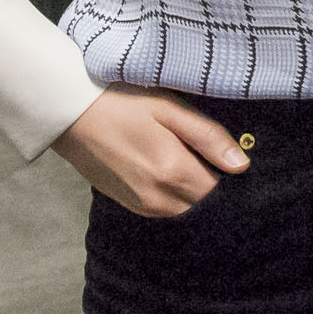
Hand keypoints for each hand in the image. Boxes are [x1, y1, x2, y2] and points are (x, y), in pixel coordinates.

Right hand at [56, 89, 246, 217]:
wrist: (71, 114)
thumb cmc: (121, 103)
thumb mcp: (168, 109)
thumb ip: (207, 137)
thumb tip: (241, 165)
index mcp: (173, 170)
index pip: (219, 191)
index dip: (227, 175)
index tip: (224, 158)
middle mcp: (158, 196)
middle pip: (203, 205)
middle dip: (210, 186)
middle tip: (205, 157)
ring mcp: (141, 204)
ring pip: (184, 210)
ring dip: (191, 193)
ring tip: (184, 161)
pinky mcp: (129, 205)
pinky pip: (164, 210)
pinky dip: (172, 196)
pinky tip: (165, 171)